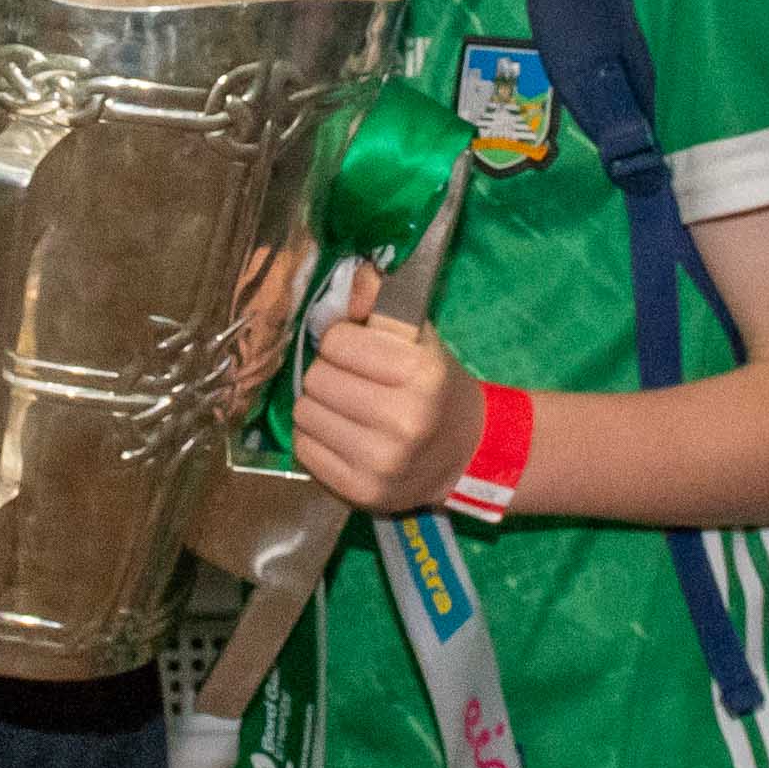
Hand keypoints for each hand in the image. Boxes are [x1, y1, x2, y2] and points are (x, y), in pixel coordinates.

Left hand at [291, 312, 484, 517]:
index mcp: (420, 374)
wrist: (464, 452)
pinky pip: (304, 449)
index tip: (361, 353)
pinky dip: (316, 438)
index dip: (344, 342)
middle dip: (329, 374)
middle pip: (316, 379)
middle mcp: (403, 421)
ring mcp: (382, 463)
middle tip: (352, 382)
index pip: (336, 342)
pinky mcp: (362, 493)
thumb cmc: (433, 385)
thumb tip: (355, 274)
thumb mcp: (417, 337)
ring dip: (318, 406)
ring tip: (346, 409)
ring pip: (304, 414)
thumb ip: (381, 302)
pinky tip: (343, 435)